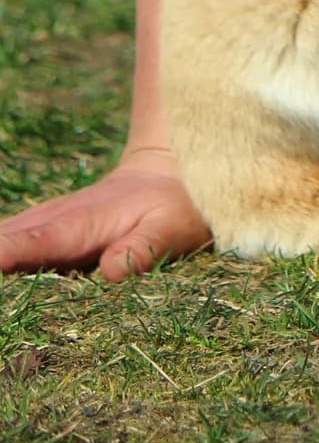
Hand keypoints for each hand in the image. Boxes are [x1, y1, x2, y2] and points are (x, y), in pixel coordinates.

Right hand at [0, 147, 209, 279]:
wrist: (173, 170)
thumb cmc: (177, 205)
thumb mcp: (172, 227)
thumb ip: (143, 249)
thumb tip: (110, 272)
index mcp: (80, 224)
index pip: (34, 243)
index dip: (6, 254)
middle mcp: (54, 221)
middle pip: (3, 239)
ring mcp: (45, 223)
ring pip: (2, 236)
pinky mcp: (43, 230)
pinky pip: (8, 241)